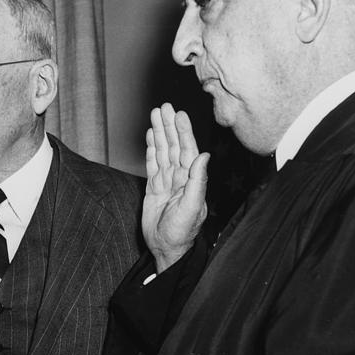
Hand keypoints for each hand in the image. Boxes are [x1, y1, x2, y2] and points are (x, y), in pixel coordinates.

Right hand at [143, 104, 208, 271]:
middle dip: (169, 126)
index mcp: (191, 180)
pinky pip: (152, 164)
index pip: (187, 150)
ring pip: (162, 151)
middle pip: (173, 145)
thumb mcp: (192, 207)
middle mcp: (180, 177)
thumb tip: (204, 156)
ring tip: (155, 114)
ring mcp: (166, 182)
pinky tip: (150, 136)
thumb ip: (198, 181)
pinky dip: (150, 149)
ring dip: (159, 133)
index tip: (179, 115)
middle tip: (164, 106)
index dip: (183, 131)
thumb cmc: (182, 233)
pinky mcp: (154, 188)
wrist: (166, 248)